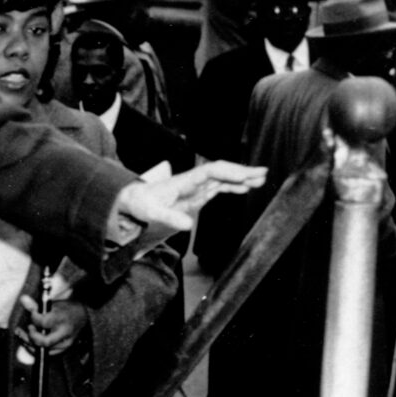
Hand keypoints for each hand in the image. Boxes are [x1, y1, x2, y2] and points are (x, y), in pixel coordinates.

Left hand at [16, 296, 88, 355]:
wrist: (82, 316)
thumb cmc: (65, 309)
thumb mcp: (52, 304)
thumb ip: (36, 305)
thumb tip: (23, 299)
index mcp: (62, 318)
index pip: (44, 322)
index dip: (34, 318)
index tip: (32, 313)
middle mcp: (64, 332)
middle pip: (45, 341)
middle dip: (32, 336)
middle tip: (29, 327)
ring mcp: (65, 343)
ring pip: (44, 349)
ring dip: (30, 343)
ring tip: (22, 333)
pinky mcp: (64, 348)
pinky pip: (46, 353)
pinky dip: (35, 348)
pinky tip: (29, 340)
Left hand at [112, 161, 266, 243]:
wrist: (133, 202)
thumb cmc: (141, 204)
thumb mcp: (151, 213)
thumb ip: (168, 217)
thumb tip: (188, 225)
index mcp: (185, 181)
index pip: (210, 171)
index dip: (228, 172)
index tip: (244, 177)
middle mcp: (193, 181)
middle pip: (221, 172)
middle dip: (241, 172)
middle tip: (262, 173)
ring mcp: (196, 187)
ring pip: (222, 179)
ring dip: (240, 178)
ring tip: (261, 179)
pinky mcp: (196, 195)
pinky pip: (217, 188)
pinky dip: (232, 187)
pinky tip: (244, 189)